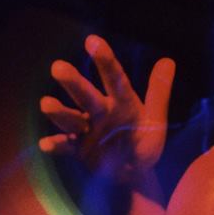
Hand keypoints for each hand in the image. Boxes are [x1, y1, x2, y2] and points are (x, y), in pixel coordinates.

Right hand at [39, 35, 174, 182]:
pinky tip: (45, 145)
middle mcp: (100, 112)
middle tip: (58, 67)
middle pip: (85, 95)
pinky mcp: (79, 149)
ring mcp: (87, 130)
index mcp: (120, 102)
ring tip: (46, 104)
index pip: (114, 78)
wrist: (134, 173)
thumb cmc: (143, 142)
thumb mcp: (155, 121)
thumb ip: (159, 93)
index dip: (104, 61)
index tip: (92, 41)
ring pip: (70, 118)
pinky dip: (56, 145)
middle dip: (72, 82)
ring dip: (59, 112)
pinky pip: (66, 146)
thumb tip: (168, 61)